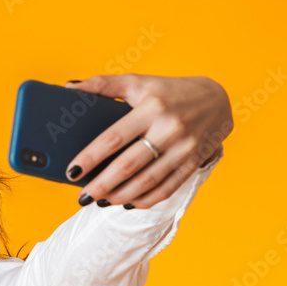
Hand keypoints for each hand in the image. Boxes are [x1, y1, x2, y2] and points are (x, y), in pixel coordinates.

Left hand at [62, 74, 232, 208]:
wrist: (217, 99)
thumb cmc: (168, 92)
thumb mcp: (138, 82)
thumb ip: (103, 84)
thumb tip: (69, 88)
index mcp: (151, 108)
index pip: (113, 137)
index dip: (90, 157)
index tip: (72, 172)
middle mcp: (169, 129)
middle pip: (128, 165)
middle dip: (102, 185)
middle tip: (82, 196)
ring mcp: (183, 148)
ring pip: (147, 181)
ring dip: (120, 196)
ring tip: (100, 202)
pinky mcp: (193, 163)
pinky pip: (167, 188)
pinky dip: (145, 200)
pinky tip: (127, 203)